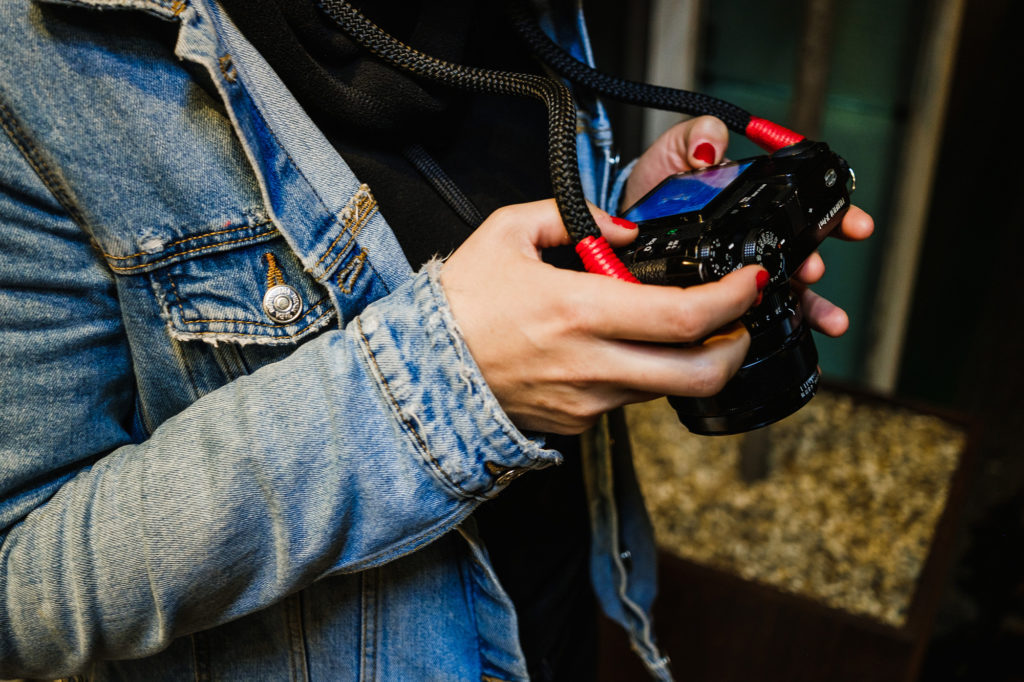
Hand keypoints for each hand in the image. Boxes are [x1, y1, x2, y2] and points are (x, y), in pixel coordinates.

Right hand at [440, 199, 765, 434]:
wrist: (419, 370)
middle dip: (736, 348)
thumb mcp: (507, 231)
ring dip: (687, 359)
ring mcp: (586, 400)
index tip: (750, 283)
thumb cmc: (460, 302)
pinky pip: (628, 398)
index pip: (684, 316)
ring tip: (676, 328)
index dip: (733, 301)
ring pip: (666, 387)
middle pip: (698, 374)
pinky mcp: (577, 421)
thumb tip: (627, 228)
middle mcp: (591, 363)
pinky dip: (640, 373)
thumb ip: (573, 216)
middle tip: (738, 322)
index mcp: (579, 309)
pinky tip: (619, 348)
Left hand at [621, 115, 874, 337]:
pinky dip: (784, 328)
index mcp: (753, 200)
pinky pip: (757, 317)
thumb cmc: (651, 190)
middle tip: (814, 269)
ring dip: (813, 304)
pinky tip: (800, 337)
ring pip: (788, 289)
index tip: (854, 225)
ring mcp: (742, 270)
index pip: (804, 204)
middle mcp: (756, 237)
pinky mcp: (724, 300)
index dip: (834, 213)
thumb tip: (713, 143)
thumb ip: (695, 139)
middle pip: (803, 250)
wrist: (617, 230)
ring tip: (826, 317)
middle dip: (817, 261)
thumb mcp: (673, 153)